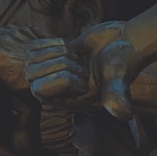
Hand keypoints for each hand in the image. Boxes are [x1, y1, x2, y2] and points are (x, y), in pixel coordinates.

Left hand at [24, 22, 143, 118]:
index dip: (57, 76)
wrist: (124, 41)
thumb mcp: (117, 79)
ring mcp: (53, 72)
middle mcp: (57, 90)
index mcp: (68, 102)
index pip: (39, 90)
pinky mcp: (52, 56)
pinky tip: (71, 47)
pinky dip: (53, 42)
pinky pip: (35, 47)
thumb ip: (116, 96)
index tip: (83, 71)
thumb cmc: (123, 61)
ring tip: (78, 56)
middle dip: (57, 62)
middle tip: (81, 63)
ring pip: (32, 59)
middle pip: (32, 74)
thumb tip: (124, 114)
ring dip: (56, 51)